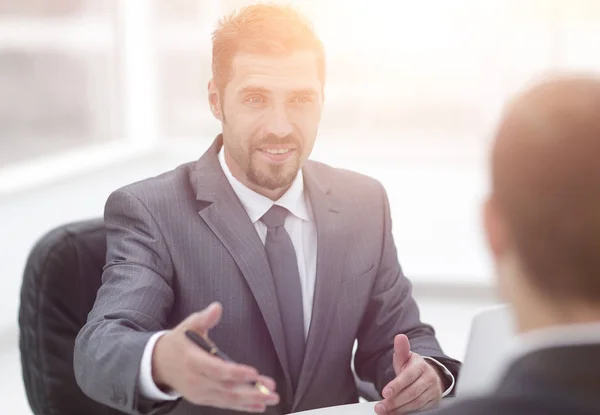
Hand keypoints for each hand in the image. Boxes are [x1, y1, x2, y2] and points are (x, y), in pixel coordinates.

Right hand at [152, 302, 279, 411]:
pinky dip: (242, 406)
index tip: (254, 373)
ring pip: (228, 398)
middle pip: (227, 387)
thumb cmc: (178, 343)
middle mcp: (197, 380)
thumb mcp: (188, 326)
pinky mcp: (204, 399)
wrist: (159, 363)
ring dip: (251, 400)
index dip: (236, 373)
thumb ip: (204, 318)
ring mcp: (200, 392)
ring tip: (270, 398)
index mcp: (193, 361)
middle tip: (271, 390)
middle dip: (251, 390)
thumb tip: (216, 307)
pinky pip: (225, 403)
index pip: (217, 369)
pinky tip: (258, 405)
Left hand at [375, 335, 442, 413]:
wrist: (430, 375)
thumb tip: (400, 337)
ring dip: (399, 410)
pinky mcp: (433, 403)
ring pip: (415, 403)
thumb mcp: (406, 357)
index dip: (396, 386)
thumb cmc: (413, 367)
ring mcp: (433, 392)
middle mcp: (429, 379)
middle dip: (394, 402)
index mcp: (421, 366)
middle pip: (411, 393)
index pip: (408, 377)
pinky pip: (419, 410)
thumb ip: (401, 349)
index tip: (385, 393)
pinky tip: (395, 413)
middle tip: (380, 407)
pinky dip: (406, 412)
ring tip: (385, 411)